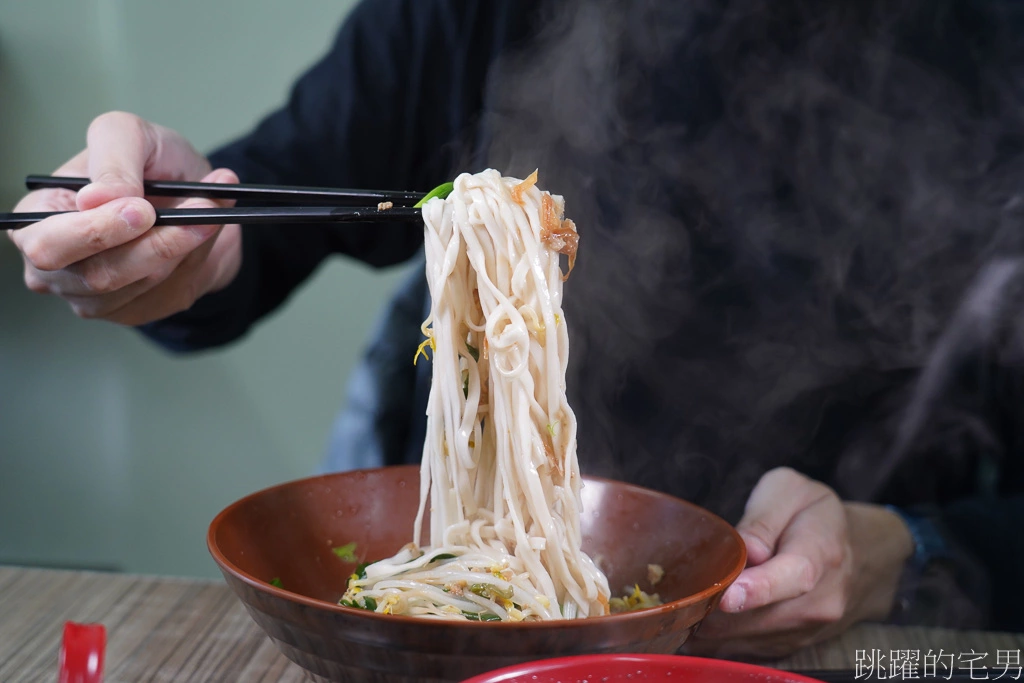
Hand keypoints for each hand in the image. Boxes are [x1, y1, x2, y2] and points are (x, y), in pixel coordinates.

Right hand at [7, 111, 242, 325]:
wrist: (193, 196)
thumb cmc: (148, 164)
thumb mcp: (128, 134)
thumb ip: (112, 158)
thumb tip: (95, 199)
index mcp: (37, 222)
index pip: (48, 246)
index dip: (95, 232)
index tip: (142, 210)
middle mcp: (58, 269)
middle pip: (98, 277)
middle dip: (153, 245)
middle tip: (196, 213)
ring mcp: (96, 297)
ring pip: (144, 285)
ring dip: (186, 246)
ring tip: (211, 207)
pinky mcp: (137, 309)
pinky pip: (171, 293)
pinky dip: (197, 258)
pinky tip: (205, 231)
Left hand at [686, 467, 913, 659]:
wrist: (859, 553)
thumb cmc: (813, 514)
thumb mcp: (789, 491)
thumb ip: (763, 520)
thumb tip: (744, 550)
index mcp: (821, 552)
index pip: (793, 577)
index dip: (758, 588)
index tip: (727, 595)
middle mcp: (820, 600)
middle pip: (760, 615)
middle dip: (717, 603)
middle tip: (687, 584)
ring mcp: (808, 629)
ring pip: (747, 637)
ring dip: (714, 621)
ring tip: (697, 594)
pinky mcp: (792, 645)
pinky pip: (746, 647)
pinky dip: (721, 633)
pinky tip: (708, 613)